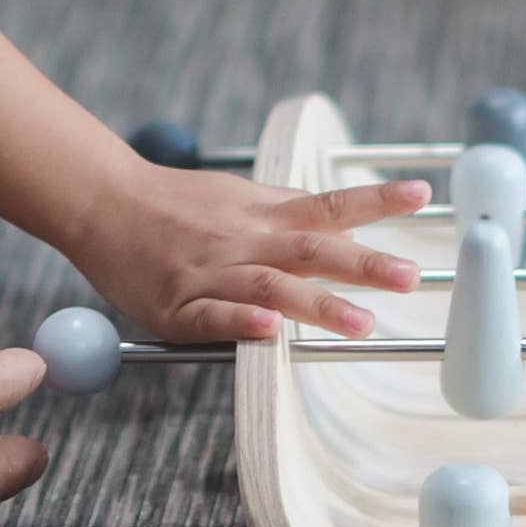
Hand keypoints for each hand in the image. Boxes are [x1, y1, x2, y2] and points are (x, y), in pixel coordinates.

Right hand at [68, 163, 430, 346]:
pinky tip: (269, 332)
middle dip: (363, 265)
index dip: (376, 200)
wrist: (103, 203)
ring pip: (272, 286)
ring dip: (318, 304)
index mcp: (262, 215)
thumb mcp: (236, 197)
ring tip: (361, 323)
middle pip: (311, 249)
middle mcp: (245, 240)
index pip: (329, 205)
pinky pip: (213, 317)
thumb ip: (286, 214)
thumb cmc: (173, 204)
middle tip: (409, 277)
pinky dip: (243, 323)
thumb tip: (342, 220)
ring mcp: (212, 273)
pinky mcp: (177, 306)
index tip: (422, 194)